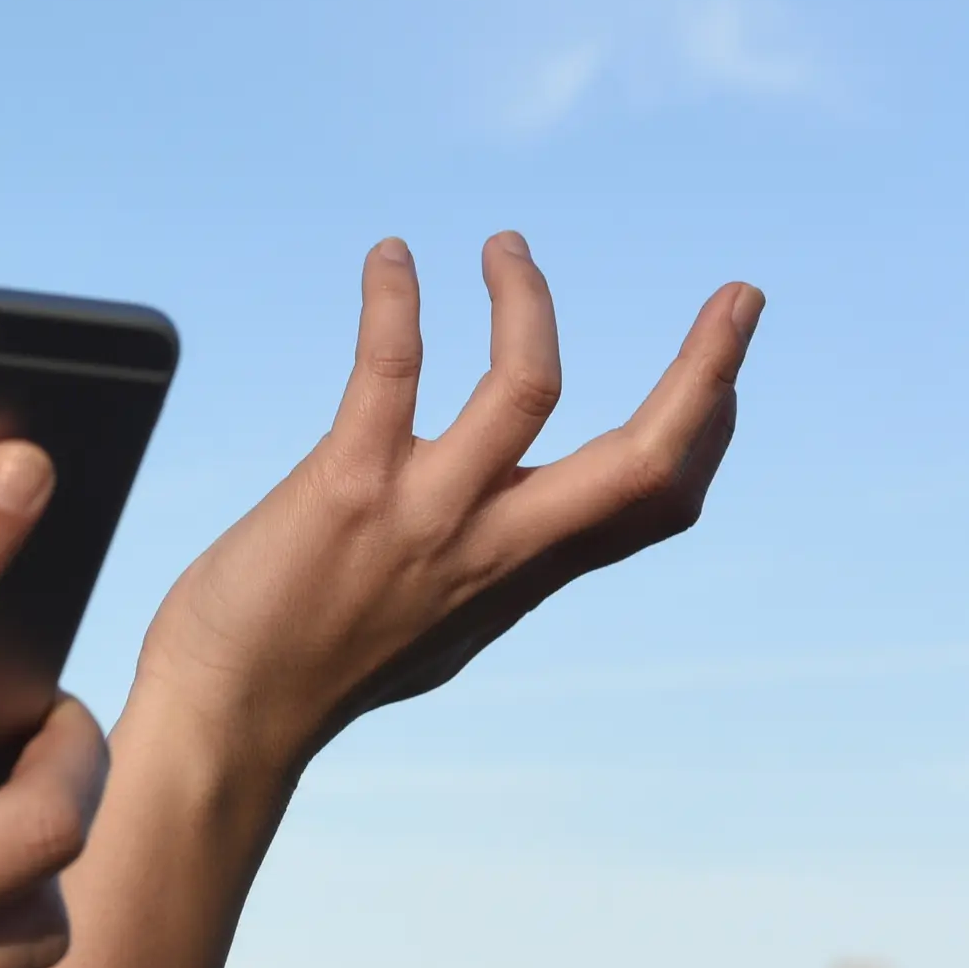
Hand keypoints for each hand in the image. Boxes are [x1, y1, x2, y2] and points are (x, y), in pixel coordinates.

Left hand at [140, 233, 761, 772]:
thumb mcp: (440, 627)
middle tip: (740, 297)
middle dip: (709, 374)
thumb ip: (488, 570)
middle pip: (647, 464)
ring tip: (503, 247)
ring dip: (526, 301)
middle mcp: (495, 544)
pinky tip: (390, 258)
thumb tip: (517, 537)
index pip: (655, 504)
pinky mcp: (349, 487)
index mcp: (524, 570)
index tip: (722, 370)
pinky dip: (396, 301)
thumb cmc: (317, 669)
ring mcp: (427, 515)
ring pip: (529, 390)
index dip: (707, 432)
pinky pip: (392, 369)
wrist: (228, 720)